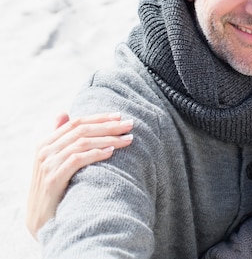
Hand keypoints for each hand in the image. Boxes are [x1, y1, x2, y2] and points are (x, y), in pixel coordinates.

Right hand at [26, 112, 133, 238]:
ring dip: (108, 139)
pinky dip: (96, 153)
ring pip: (82, 143)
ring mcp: (47, 164)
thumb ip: (60, 138)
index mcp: (45, 143)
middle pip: (82, 131)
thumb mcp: (54, 161)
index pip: (76, 122)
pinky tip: (111, 152)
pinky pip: (78, 160)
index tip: (120, 116)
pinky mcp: (53, 179)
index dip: (99, 118)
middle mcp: (44, 150)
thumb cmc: (54, 188)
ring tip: (128, 140)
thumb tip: (63, 112)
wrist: (41, 219)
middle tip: (130, 125)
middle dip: (108, 126)